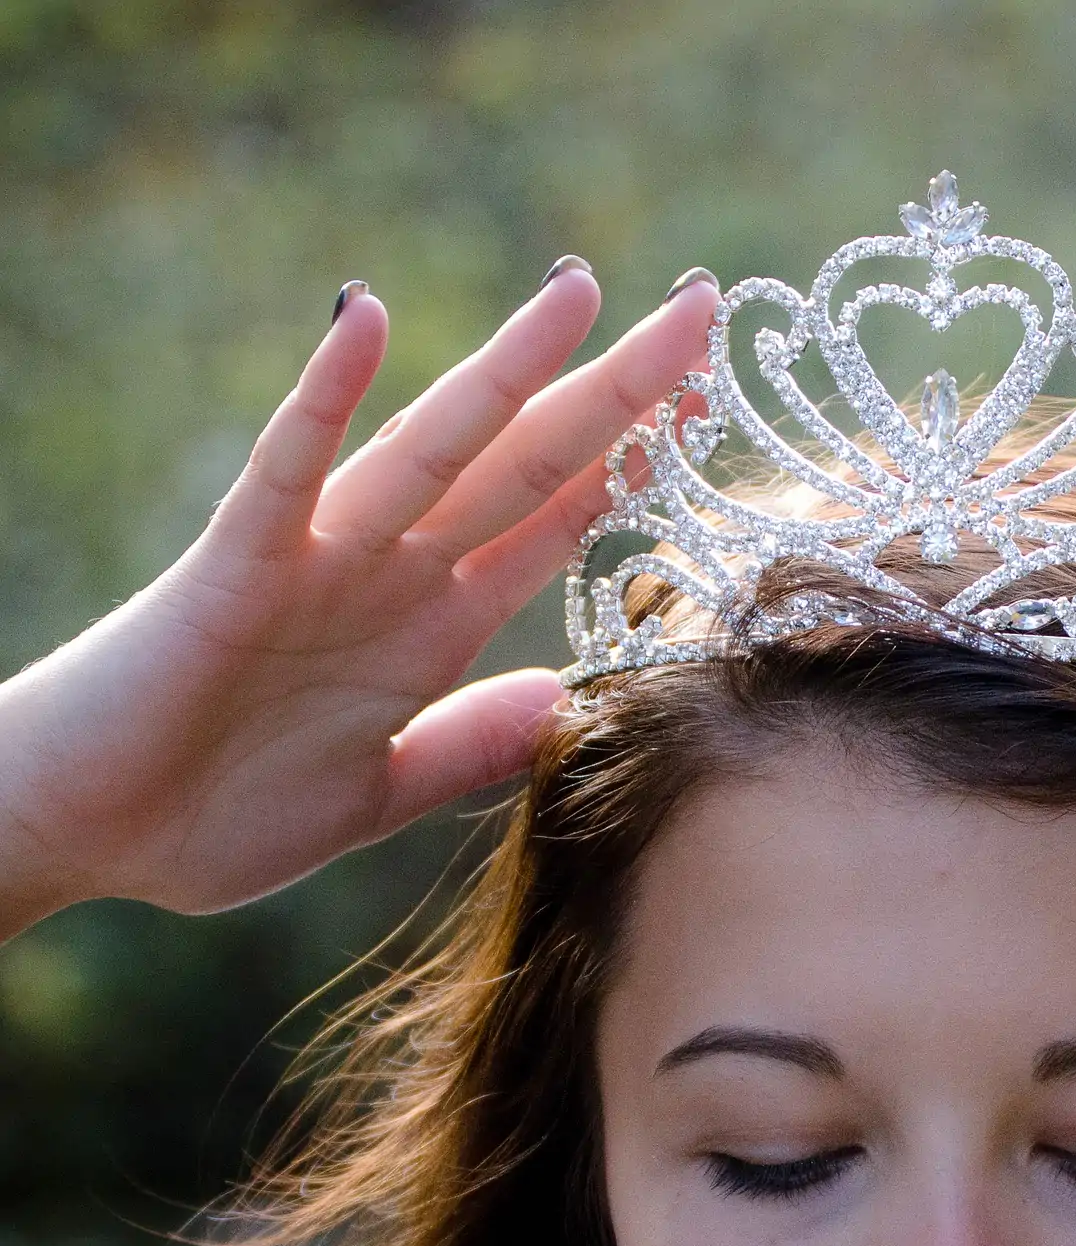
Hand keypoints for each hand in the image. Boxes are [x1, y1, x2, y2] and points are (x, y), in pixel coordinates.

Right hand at [0, 262, 716, 935]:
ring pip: (436, 444)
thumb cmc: (209, 812)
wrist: (75, 839)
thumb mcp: (376, 795)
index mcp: (434, 625)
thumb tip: (570, 703)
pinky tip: (365, 319)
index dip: (639, 460)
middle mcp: (393, 572)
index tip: (714, 402)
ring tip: (583, 290)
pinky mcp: (236, 564)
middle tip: (702, 308)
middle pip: (528, 462)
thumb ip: (468, 746)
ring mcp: (320, 558)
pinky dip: (325, 395)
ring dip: (511, 368)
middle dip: (619, 392)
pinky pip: (287, 467)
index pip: (558, 520)